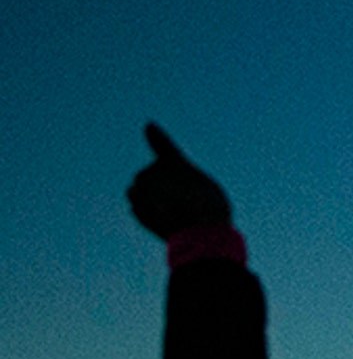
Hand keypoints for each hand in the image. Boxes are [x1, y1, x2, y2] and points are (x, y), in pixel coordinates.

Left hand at [127, 124, 231, 239]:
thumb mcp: (206, 190)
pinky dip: (149, 213)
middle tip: (186, 203)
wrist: (199, 231)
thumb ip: (186, 184)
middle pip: (155, 178)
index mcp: (173, 162)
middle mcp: (152, 171)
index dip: (156, 136)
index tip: (149, 126)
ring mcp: (141, 189)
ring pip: (142, 191)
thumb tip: (166, 192)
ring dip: (154, 199)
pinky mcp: (136, 207)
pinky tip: (165, 221)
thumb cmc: (211, 210)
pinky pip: (139, 207)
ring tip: (176, 213)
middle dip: (164, 188)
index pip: (163, 145)